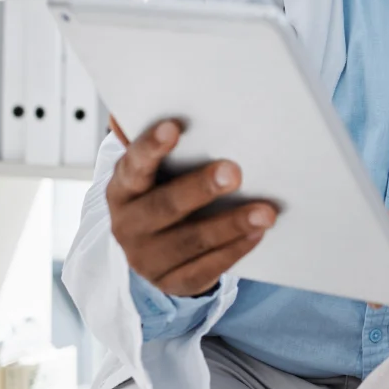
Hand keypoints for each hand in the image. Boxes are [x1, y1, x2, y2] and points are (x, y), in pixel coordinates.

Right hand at [107, 117, 277, 296]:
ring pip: (192, 241)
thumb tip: (145, 106)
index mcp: (122, 190)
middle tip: (234, 171)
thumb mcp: (153, 172)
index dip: (151, 147)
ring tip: (266, 212)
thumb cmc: (161, 194)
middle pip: (165, 206)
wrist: (154, 252)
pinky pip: (206, 268)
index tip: (174, 127)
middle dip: (201, 188)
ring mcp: (148, 258)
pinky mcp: (174, 282)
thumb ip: (153, 142)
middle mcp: (129, 225)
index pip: (133, 165)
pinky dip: (234, 250)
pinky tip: (258, 234)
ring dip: (231, 224)